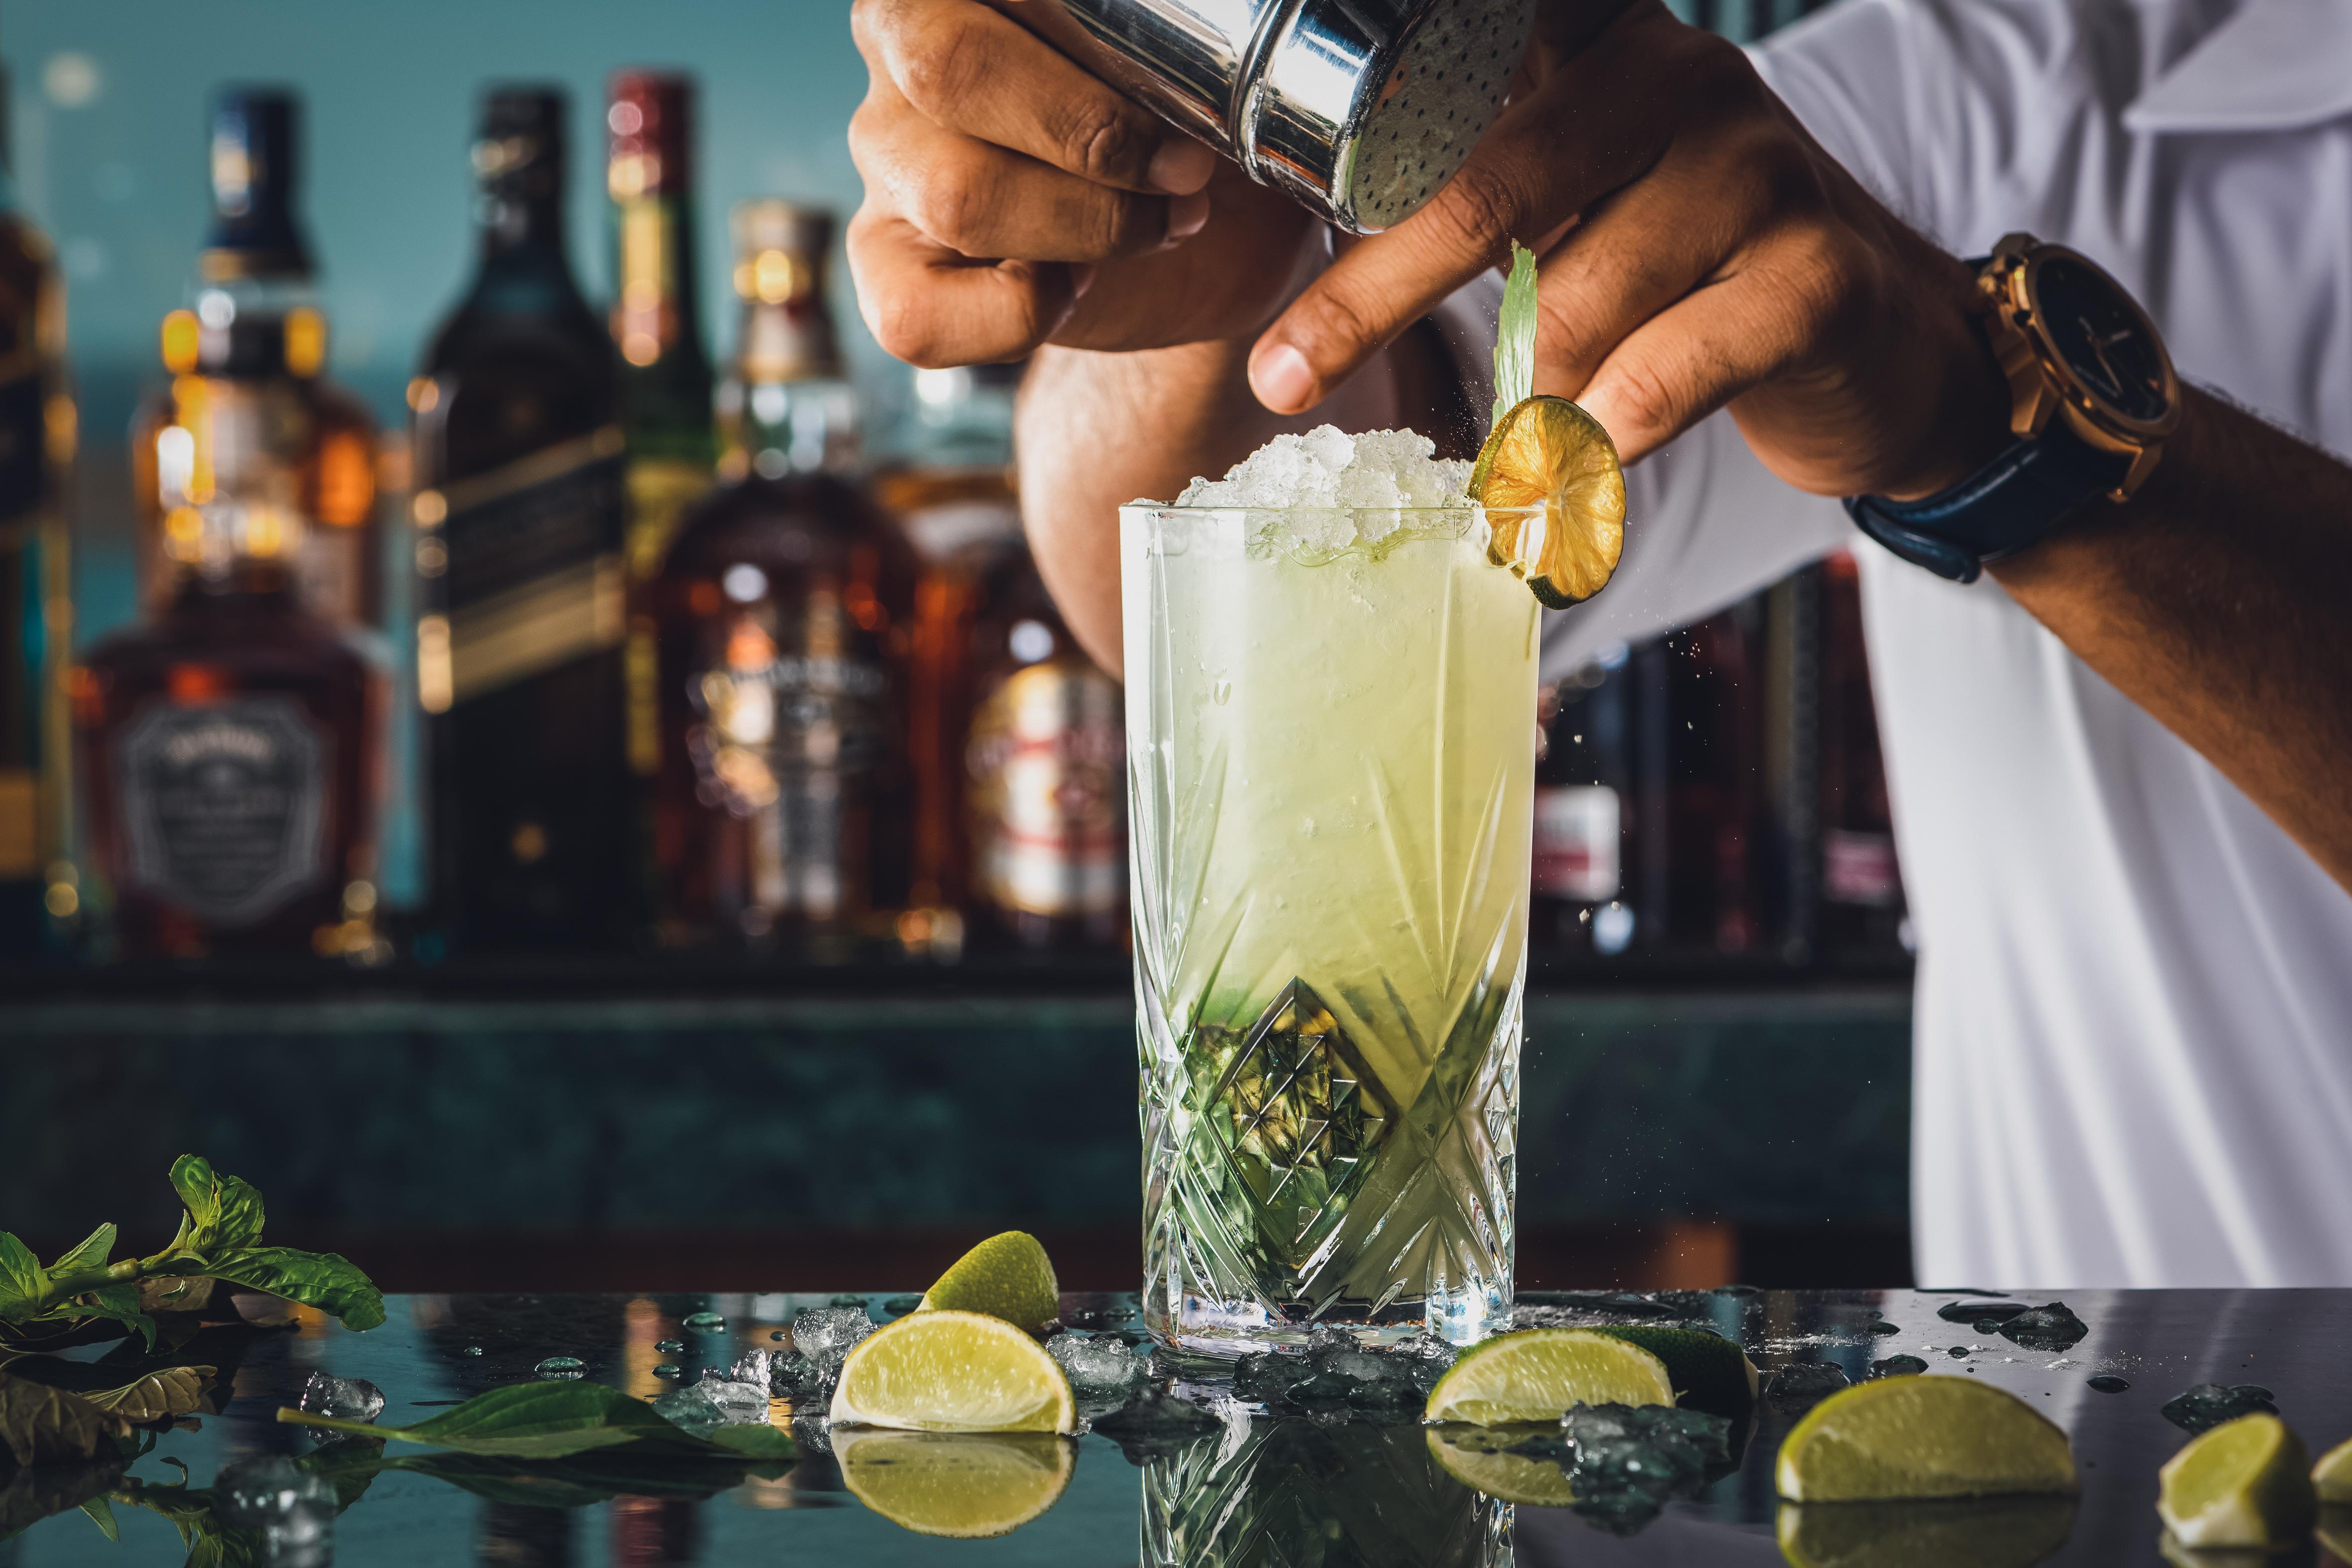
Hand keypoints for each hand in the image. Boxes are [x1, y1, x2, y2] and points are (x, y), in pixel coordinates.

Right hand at [847, 0, 1325, 364]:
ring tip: (1158, 225)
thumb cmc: (1196, 124)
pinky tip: (1075, 287)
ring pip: (955, 194)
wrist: (1212, 235)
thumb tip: (1197, 45)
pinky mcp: (889, 263)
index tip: (1182, 104)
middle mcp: (902, 49)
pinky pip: (915, 316)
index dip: (1087, 58)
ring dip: (1087, 226)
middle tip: (1184, 174)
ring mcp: (887, 159)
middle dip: (1091, 134)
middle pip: (949, 71)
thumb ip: (1167, 34)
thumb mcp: (1200, 58)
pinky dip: (1018, 317)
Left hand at [1247, 0, 2009, 499]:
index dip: (1361, 157)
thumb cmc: (1693, 283)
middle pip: (1487, 194)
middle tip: (1283, 375)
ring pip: (1571, 310)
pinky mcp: (1816, 275)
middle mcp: (1682, 80)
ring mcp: (1759, 170)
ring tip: (1529, 442)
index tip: (1274, 255)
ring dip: (1528, 400)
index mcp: (1606, 51)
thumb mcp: (1582, 210)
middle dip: (1370, 296)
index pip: (1456, 82)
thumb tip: (1307, 298)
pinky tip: (1586, 475)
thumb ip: (1480, 204)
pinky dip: (1605, 441)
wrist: (1879, 343)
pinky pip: (1660, 376)